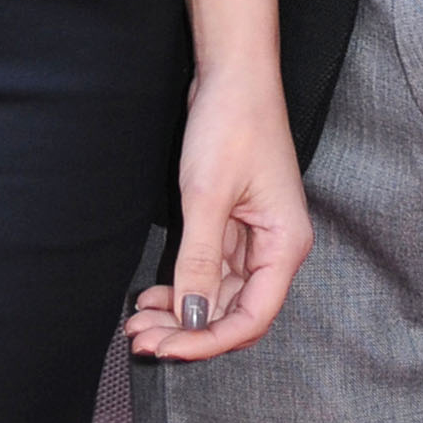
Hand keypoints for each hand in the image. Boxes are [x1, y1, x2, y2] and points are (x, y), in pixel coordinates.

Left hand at [127, 61, 310, 361]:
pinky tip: (151, 297)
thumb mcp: (208, 196)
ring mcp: (254, 238)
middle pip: (233, 312)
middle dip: (187, 331)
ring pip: (218, 295)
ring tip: (138, 322)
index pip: (252, 317)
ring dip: (180, 313)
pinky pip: (209, 271)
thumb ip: (200, 261)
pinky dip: (182, 287)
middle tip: (140, 339)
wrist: (233, 72)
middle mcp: (275, 248)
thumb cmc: (232, 124)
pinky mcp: (234, 225)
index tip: (167, 349)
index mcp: (284, 245)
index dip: (209, 341)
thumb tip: (192, 319)